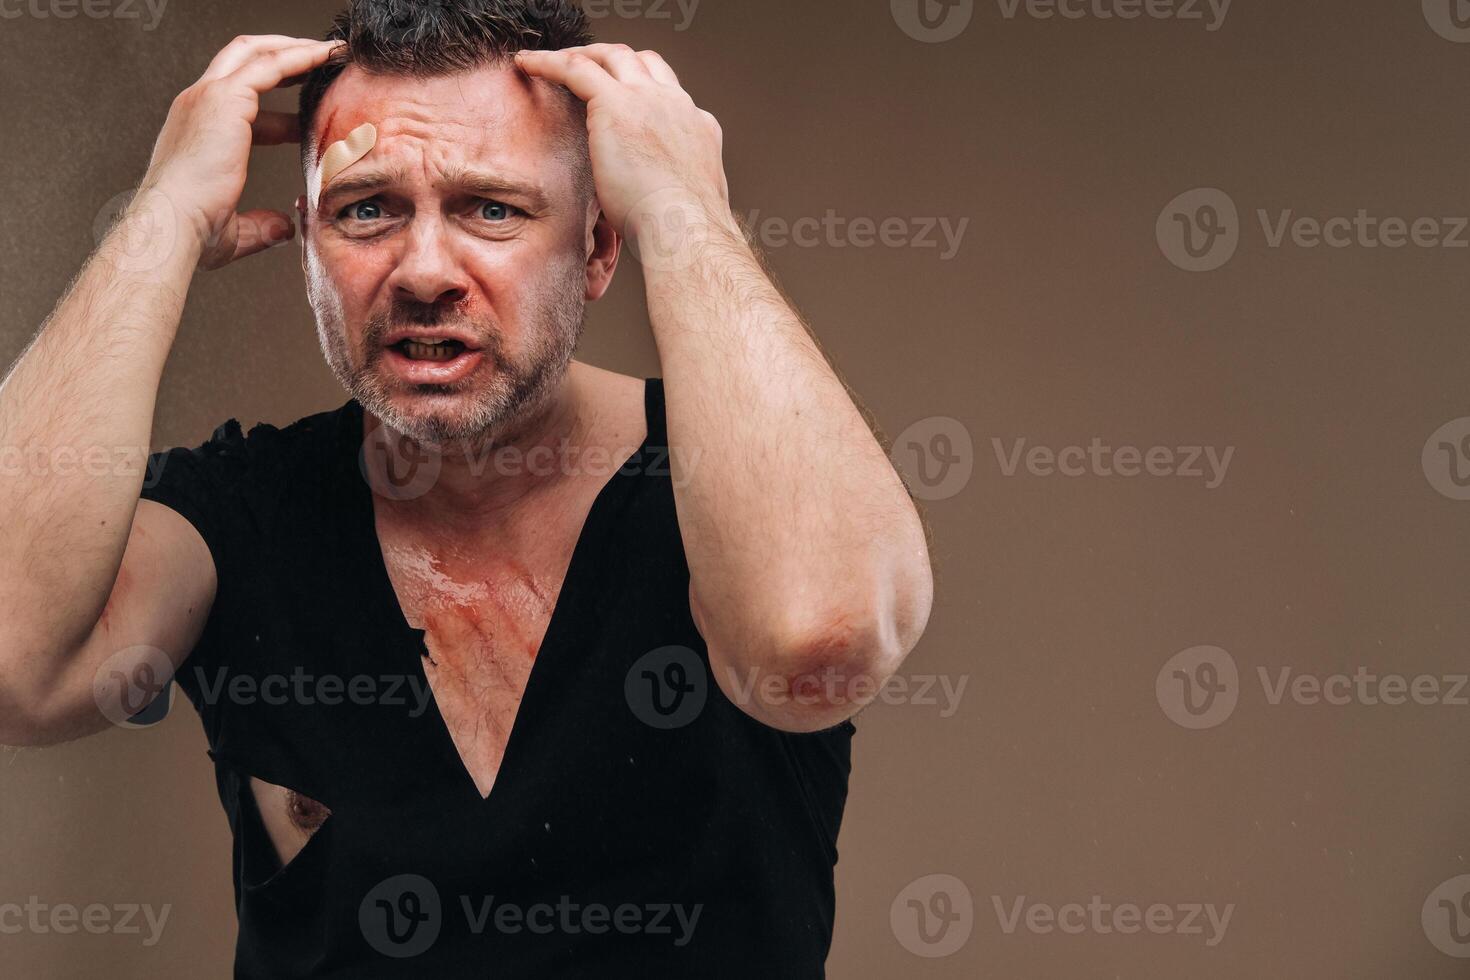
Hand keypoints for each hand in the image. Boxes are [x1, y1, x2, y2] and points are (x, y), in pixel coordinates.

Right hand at [139, 35, 343, 269]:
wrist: (172, 225)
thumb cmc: (191, 232)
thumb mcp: (232, 229)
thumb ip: (260, 226)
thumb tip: (284, 228)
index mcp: (196, 130)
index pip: (239, 102)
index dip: (278, 106)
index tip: (308, 114)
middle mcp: (197, 104)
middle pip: (242, 59)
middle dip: (283, 54)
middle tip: (322, 60)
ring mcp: (208, 97)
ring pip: (257, 53)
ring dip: (296, 49)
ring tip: (331, 52)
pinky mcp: (225, 99)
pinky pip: (271, 65)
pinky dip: (300, 56)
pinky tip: (326, 57)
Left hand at [514, 44, 734, 249]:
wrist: (686, 228)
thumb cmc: (681, 232)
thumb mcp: (679, 201)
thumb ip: (663, 188)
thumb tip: (639, 204)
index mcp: (697, 127)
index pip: (668, 93)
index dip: (643, 89)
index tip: (621, 98)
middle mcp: (675, 104)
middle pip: (642, 62)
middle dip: (612, 60)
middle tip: (585, 68)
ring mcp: (647, 99)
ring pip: (611, 56)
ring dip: (581, 55)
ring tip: (552, 62)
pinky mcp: (616, 103)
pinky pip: (576, 68)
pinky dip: (548, 62)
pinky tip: (525, 64)